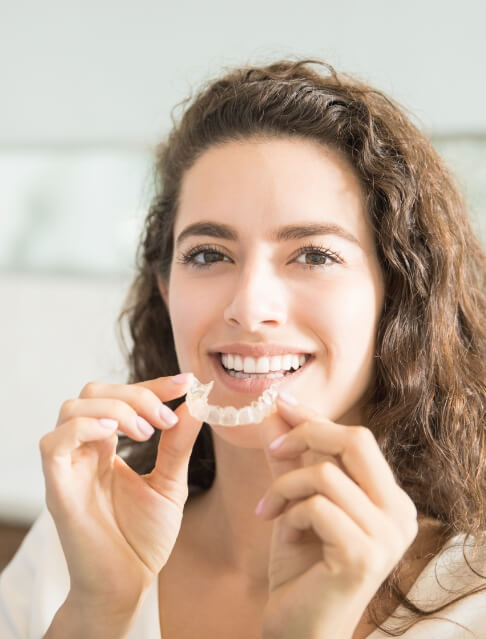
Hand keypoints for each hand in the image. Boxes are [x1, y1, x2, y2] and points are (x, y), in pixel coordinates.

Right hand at [39, 374, 202, 611]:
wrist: (129, 584)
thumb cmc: (143, 537)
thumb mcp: (169, 483)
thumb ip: (177, 445)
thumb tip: (195, 404)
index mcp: (107, 447)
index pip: (121, 397)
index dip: (152, 384)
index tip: (186, 382)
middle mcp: (84, 450)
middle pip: (93, 392)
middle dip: (135, 394)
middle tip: (165, 418)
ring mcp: (69, 467)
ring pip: (72, 408)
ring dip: (116, 409)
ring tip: (146, 432)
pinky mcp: (58, 488)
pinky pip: (55, 442)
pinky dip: (85, 427)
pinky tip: (116, 436)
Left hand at [257, 394, 417, 638]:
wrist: (299, 627)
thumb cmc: (302, 565)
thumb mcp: (295, 501)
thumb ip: (290, 459)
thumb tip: (274, 412)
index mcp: (390, 498)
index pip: (357, 439)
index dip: (316, 418)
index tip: (281, 403)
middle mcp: (400, 513)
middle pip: (356, 440)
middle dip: (307, 434)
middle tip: (273, 449)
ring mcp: (387, 536)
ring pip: (326, 473)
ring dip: (285, 486)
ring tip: (270, 509)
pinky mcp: (364, 555)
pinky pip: (316, 506)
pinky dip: (290, 513)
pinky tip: (282, 534)